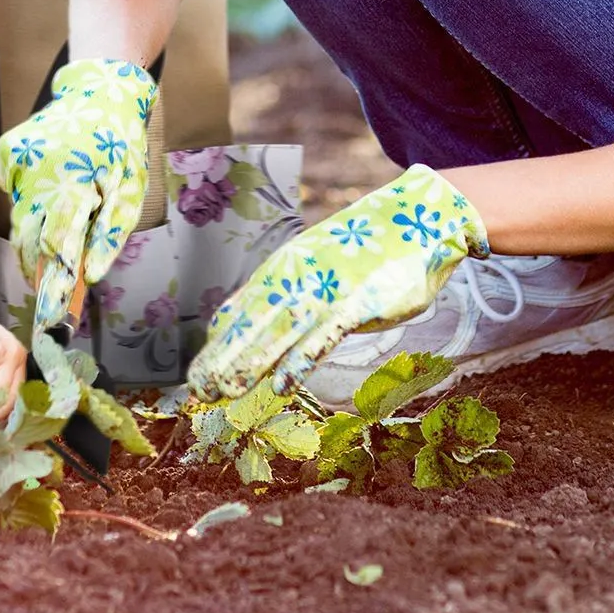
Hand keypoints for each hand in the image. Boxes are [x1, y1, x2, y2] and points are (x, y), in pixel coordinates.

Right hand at [0, 58, 155, 329]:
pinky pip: (11, 196)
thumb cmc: (119, 144)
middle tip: (51, 289)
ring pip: (17, 220)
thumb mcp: (130, 188)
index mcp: (71, 183)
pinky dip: (27, 203)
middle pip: (29, 239)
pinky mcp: (2, 156)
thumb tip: (92, 275)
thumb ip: (110, 232)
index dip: (54, 286)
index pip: (58, 247)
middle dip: (40, 268)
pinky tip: (50, 187)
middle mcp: (34, 173)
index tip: (52, 319)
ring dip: (35, 234)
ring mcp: (13, 163)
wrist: (97, 93)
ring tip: (59, 229)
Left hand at [186, 165, 489, 400]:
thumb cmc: (367, 249)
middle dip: (220, 359)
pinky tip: (282, 385)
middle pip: (250, 325)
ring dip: (248, 363)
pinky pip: (322, 336)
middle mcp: (296, 279)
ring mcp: (325, 290)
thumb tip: (263, 318)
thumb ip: (292, 290)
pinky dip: (301, 360)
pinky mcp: (355, 303)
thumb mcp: (320, 265)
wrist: (418, 219)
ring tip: (221, 391)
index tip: (197, 374)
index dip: (217, 345)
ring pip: (278, 333)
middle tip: (195, 392)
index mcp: (284, 270)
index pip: (239, 311)